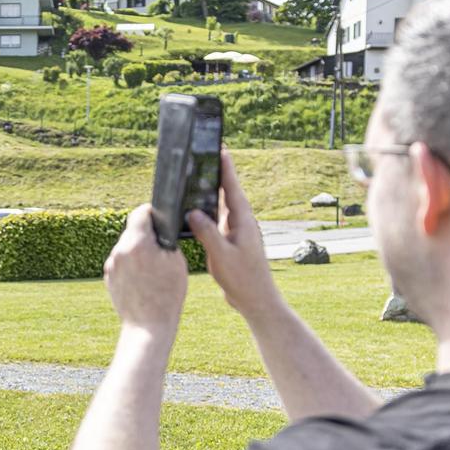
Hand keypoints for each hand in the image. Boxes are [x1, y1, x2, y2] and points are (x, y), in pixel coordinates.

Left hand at [104, 205, 186, 333]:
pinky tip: (144, 278)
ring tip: (154, 268)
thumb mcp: (175, 261)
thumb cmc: (167, 294)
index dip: (152, 212)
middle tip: (161, 247)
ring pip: (126, 247)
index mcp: (136, 243)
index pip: (140, 213)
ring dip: (138, 251)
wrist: (148, 326)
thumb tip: (159, 230)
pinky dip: (132, 265)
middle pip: (133, 231)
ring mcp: (111, 265)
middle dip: (146, 235)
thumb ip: (165, 239)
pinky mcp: (108, 277)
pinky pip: (121, 262)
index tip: (160, 217)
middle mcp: (119, 251)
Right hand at [186, 150, 277, 316]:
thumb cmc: (243, 279)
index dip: (226, 168)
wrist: (256, 300)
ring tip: (199, 178)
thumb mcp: (221, 255)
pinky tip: (197, 211)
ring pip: (222, 207)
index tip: (221, 149)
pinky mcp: (231, 242)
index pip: (232, 189)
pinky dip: (208, 212)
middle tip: (207, 157)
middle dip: (218, 175)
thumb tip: (192, 212)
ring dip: (212, 193)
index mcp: (243, 221)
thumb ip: (207, 232)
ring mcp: (237, 232)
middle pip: (228, 193)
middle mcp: (241, 223)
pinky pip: (218, 220)